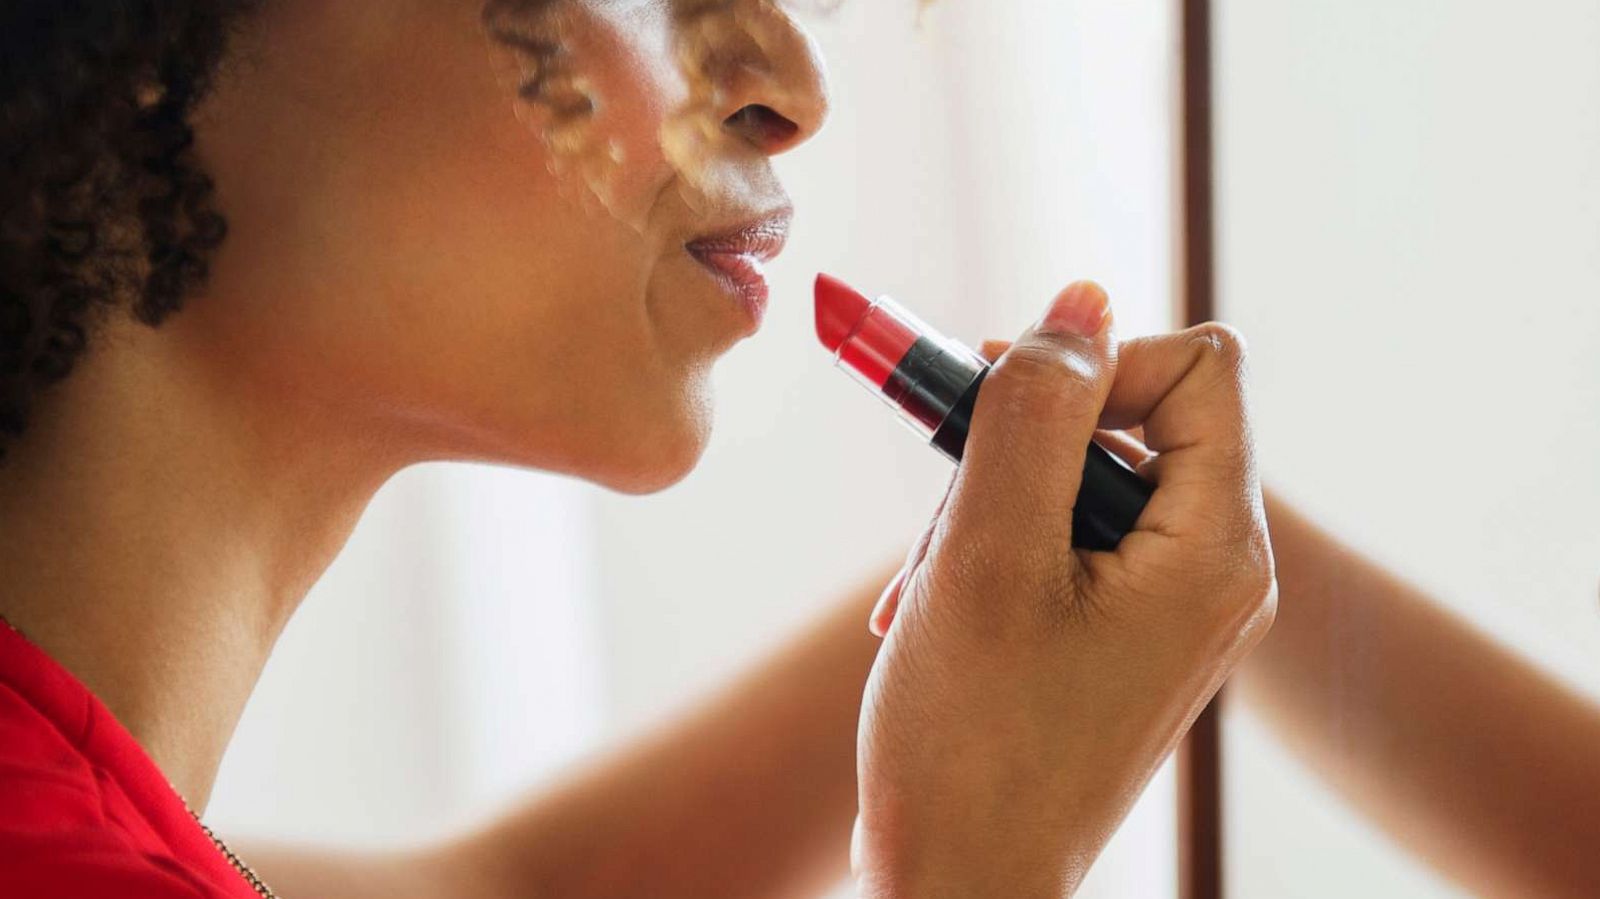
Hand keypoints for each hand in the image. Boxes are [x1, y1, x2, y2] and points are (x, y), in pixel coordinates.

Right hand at [852, 281, 1276, 898]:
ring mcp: (1174, 608)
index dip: (1094, 363)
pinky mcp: (1127, 634)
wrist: (964, 882)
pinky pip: (1070, 541)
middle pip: (1134, 417)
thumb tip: (1084, 297)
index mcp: (1217, 548)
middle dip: (1022, 446)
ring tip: (930, 588)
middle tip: (947, 511)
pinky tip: (936, 610)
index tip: (998, 406)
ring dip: (991, 506)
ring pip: (1085, 479)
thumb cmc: (973, 738)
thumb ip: (1037, 409)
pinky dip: (997, 552)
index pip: (1198, 365)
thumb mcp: (988, 550)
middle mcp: (1217, 573)